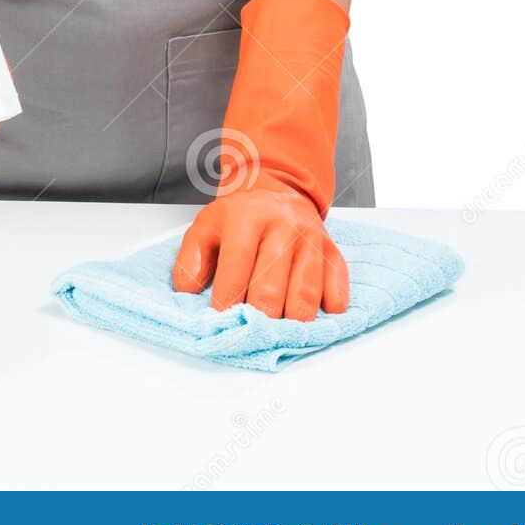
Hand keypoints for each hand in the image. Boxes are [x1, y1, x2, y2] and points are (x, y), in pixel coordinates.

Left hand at [172, 176, 348, 319]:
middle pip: (272, 282)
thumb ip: (190, 256)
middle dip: (259, 314)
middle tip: (250, 332)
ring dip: (291, 318)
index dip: (228, 294)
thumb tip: (187, 290)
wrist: (277, 192)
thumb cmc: (240, 218)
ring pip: (305, 289)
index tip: (221, 318)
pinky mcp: (331, 250)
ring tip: (279, 331)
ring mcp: (311, 237)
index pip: (238, 260)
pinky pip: (336, 281)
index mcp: (248, 215)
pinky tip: (318, 313)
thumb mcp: (207, 225)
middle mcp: (284, 224)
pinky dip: (329, 303)